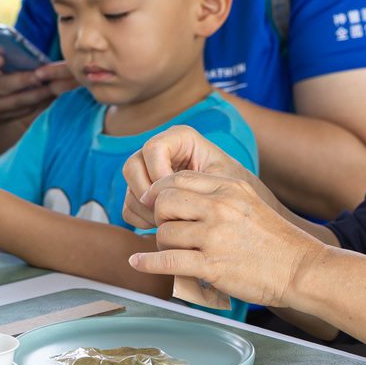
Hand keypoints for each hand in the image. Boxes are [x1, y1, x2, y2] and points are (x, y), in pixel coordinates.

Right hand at [0, 48, 73, 124]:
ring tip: (55, 83)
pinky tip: (55, 92)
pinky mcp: (5, 117)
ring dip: (38, 93)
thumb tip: (16, 41)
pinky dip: (41, 102)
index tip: (0, 59)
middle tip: (40, 74)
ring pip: (17, 102)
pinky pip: (25, 110)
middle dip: (22, 80)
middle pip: (2, 86)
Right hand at [121, 124, 248, 227]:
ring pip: (129, 190)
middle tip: (168, 213)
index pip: (153, 148)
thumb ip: (193, 183)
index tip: (177, 195)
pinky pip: (129, 208)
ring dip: (146, 211)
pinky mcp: (143, 195)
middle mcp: (159, 151)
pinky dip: (142, 221)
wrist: (236, 210)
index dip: (158, 173)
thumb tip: (155, 198)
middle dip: (147, 195)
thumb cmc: (235, 193)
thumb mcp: (222, 182)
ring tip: (173, 223)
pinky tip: (167, 226)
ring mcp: (148, 174)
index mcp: (180, 138)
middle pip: (132, 166)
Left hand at [127, 169, 325, 308]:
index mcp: (228, 188)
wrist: (299, 268)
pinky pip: (167, 261)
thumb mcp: (247, 200)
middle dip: (159, 217)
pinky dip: (148, 264)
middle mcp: (219, 207)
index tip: (158, 206)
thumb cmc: (273, 239)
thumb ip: (217, 194)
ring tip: (174, 251)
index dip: (161, 192)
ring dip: (162, 244)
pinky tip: (138, 263)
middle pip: (164, 202)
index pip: (177, 179)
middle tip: (167, 229)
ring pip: (164, 233)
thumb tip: (180, 193)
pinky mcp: (211, 265)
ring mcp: (214, 237)